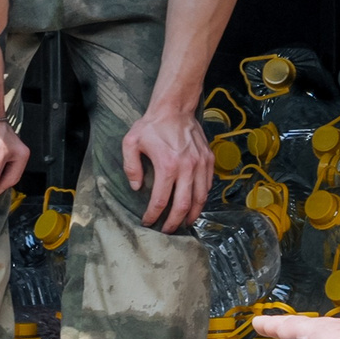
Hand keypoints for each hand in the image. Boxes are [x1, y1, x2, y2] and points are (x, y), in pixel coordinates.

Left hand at [121, 100, 212, 231]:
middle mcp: (187, 168)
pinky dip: (202, 198)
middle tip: (168, 231)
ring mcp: (201, 164)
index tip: (148, 222)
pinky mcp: (209, 160)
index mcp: (167, 165)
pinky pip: (208, 185)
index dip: (153, 215)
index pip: (161, 200)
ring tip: (184, 223)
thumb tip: (136, 187)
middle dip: (175, 222)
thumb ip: (131, 167)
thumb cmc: (152, 125)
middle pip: (183, 205)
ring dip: (192, 214)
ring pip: (200, 198)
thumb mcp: (131, 142)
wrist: (175, 107)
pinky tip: (194, 204)